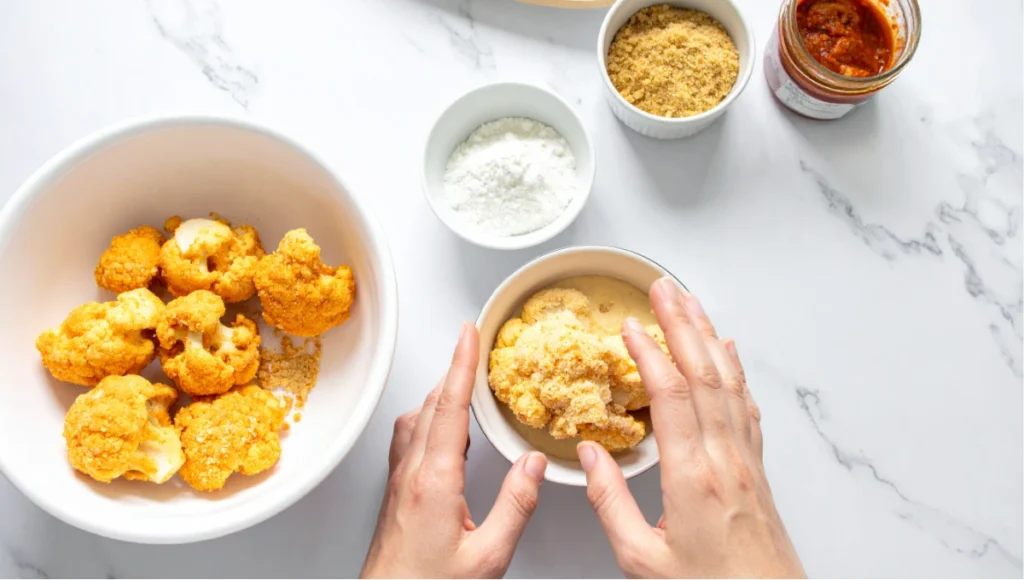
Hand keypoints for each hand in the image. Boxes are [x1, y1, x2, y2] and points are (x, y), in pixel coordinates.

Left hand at [362, 324, 548, 578]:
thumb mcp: (488, 558)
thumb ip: (515, 507)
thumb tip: (532, 464)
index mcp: (434, 483)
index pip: (449, 408)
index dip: (460, 365)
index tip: (468, 333)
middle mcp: (411, 475)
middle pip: (430, 406)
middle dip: (453, 371)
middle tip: (473, 347)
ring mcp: (399, 483)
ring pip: (417, 420)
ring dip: (439, 395)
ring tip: (464, 383)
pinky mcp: (396, 495)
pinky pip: (410, 440)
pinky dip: (429, 420)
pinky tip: (444, 431)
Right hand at [578, 278, 804, 577]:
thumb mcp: (642, 558)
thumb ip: (611, 503)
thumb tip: (587, 455)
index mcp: (693, 479)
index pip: (672, 396)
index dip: (651, 353)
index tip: (630, 325)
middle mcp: (726, 460)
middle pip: (704, 374)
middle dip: (682, 324)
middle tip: (663, 287)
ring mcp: (746, 461)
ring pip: (728, 382)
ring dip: (708, 336)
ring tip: (691, 302)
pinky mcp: (757, 470)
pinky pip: (746, 406)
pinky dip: (736, 371)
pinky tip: (729, 352)